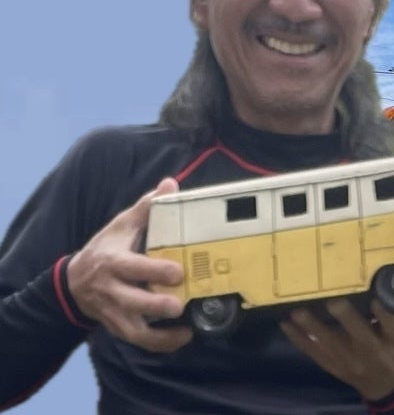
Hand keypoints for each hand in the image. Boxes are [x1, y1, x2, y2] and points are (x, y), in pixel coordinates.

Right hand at [66, 178, 192, 351]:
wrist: (74, 282)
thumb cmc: (106, 249)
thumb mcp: (120, 226)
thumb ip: (146, 207)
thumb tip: (170, 184)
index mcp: (113, 262)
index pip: (132, 268)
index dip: (153, 271)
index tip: (177, 271)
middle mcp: (111, 290)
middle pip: (131, 302)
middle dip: (154, 305)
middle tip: (180, 305)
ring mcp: (113, 312)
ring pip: (132, 329)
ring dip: (159, 334)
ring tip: (186, 330)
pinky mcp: (117, 327)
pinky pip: (137, 340)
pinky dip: (159, 343)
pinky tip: (182, 338)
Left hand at [282, 298, 393, 400]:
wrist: (386, 386)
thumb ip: (390, 316)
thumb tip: (374, 289)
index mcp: (392, 339)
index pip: (390, 323)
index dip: (382, 311)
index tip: (375, 298)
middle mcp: (370, 350)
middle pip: (359, 333)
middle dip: (345, 318)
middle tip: (332, 302)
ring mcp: (349, 361)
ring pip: (330, 343)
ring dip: (312, 327)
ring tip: (297, 312)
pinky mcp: (333, 366)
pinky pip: (314, 352)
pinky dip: (299, 338)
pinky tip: (286, 325)